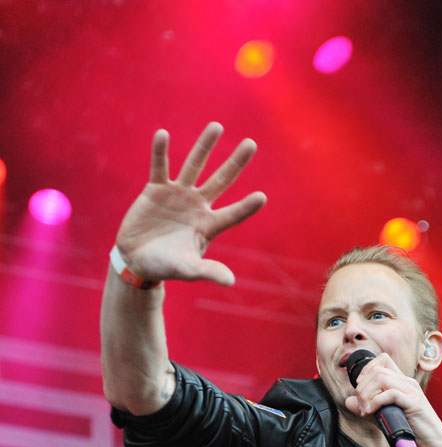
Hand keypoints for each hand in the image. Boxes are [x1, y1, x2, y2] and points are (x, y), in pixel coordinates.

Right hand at [115, 122, 266, 285]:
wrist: (137, 260)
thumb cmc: (165, 267)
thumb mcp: (188, 270)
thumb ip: (208, 272)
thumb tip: (231, 282)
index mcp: (208, 225)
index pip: (232, 214)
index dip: (246, 207)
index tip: (262, 197)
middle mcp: (197, 206)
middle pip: (221, 181)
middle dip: (236, 163)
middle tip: (252, 144)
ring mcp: (178, 195)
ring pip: (194, 166)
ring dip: (205, 147)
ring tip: (217, 127)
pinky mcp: (155, 190)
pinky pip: (160, 167)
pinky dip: (160, 152)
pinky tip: (163, 134)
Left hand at [344, 353, 441, 446]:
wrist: (435, 444)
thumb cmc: (413, 431)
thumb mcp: (385, 417)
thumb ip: (367, 408)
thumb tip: (348, 401)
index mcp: (402, 383)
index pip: (382, 360)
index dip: (366, 370)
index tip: (359, 388)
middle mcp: (407, 383)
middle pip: (378, 369)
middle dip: (362, 386)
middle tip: (360, 404)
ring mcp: (412, 391)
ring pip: (382, 378)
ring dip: (367, 394)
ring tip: (365, 410)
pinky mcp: (414, 403)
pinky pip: (390, 394)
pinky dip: (375, 402)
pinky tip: (371, 413)